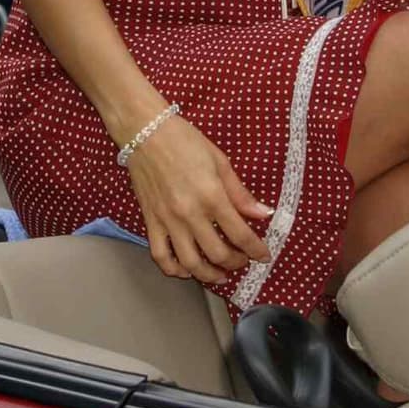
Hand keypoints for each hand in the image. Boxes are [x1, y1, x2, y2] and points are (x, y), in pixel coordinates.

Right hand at [125, 111, 272, 286]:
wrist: (145, 132)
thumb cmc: (185, 141)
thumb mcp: (220, 161)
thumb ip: (240, 193)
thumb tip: (263, 214)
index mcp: (212, 196)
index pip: (240, 234)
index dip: (255, 250)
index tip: (263, 256)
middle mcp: (190, 214)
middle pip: (217, 254)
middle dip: (235, 263)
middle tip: (242, 261)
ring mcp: (168, 221)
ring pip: (190, 263)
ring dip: (208, 274)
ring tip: (219, 274)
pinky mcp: (150, 222)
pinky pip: (161, 255)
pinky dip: (174, 269)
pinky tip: (186, 270)